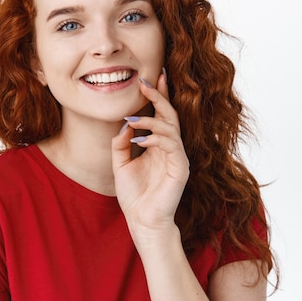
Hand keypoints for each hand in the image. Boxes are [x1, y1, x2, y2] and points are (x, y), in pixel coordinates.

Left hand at [111, 71, 189, 244]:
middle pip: (169, 114)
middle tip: (145, 81)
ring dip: (151, 119)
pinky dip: (155, 138)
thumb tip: (124, 124)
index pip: (160, 115)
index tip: (149, 78)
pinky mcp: (181, 167)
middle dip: (158, 96)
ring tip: (133, 118)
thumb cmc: (135, 196)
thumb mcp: (120, 165)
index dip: (157, 96)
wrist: (143, 222)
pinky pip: (171, 145)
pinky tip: (139, 140)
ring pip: (170, 127)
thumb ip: (121, 144)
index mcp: (158, 145)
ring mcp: (177, 157)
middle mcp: (170, 147)